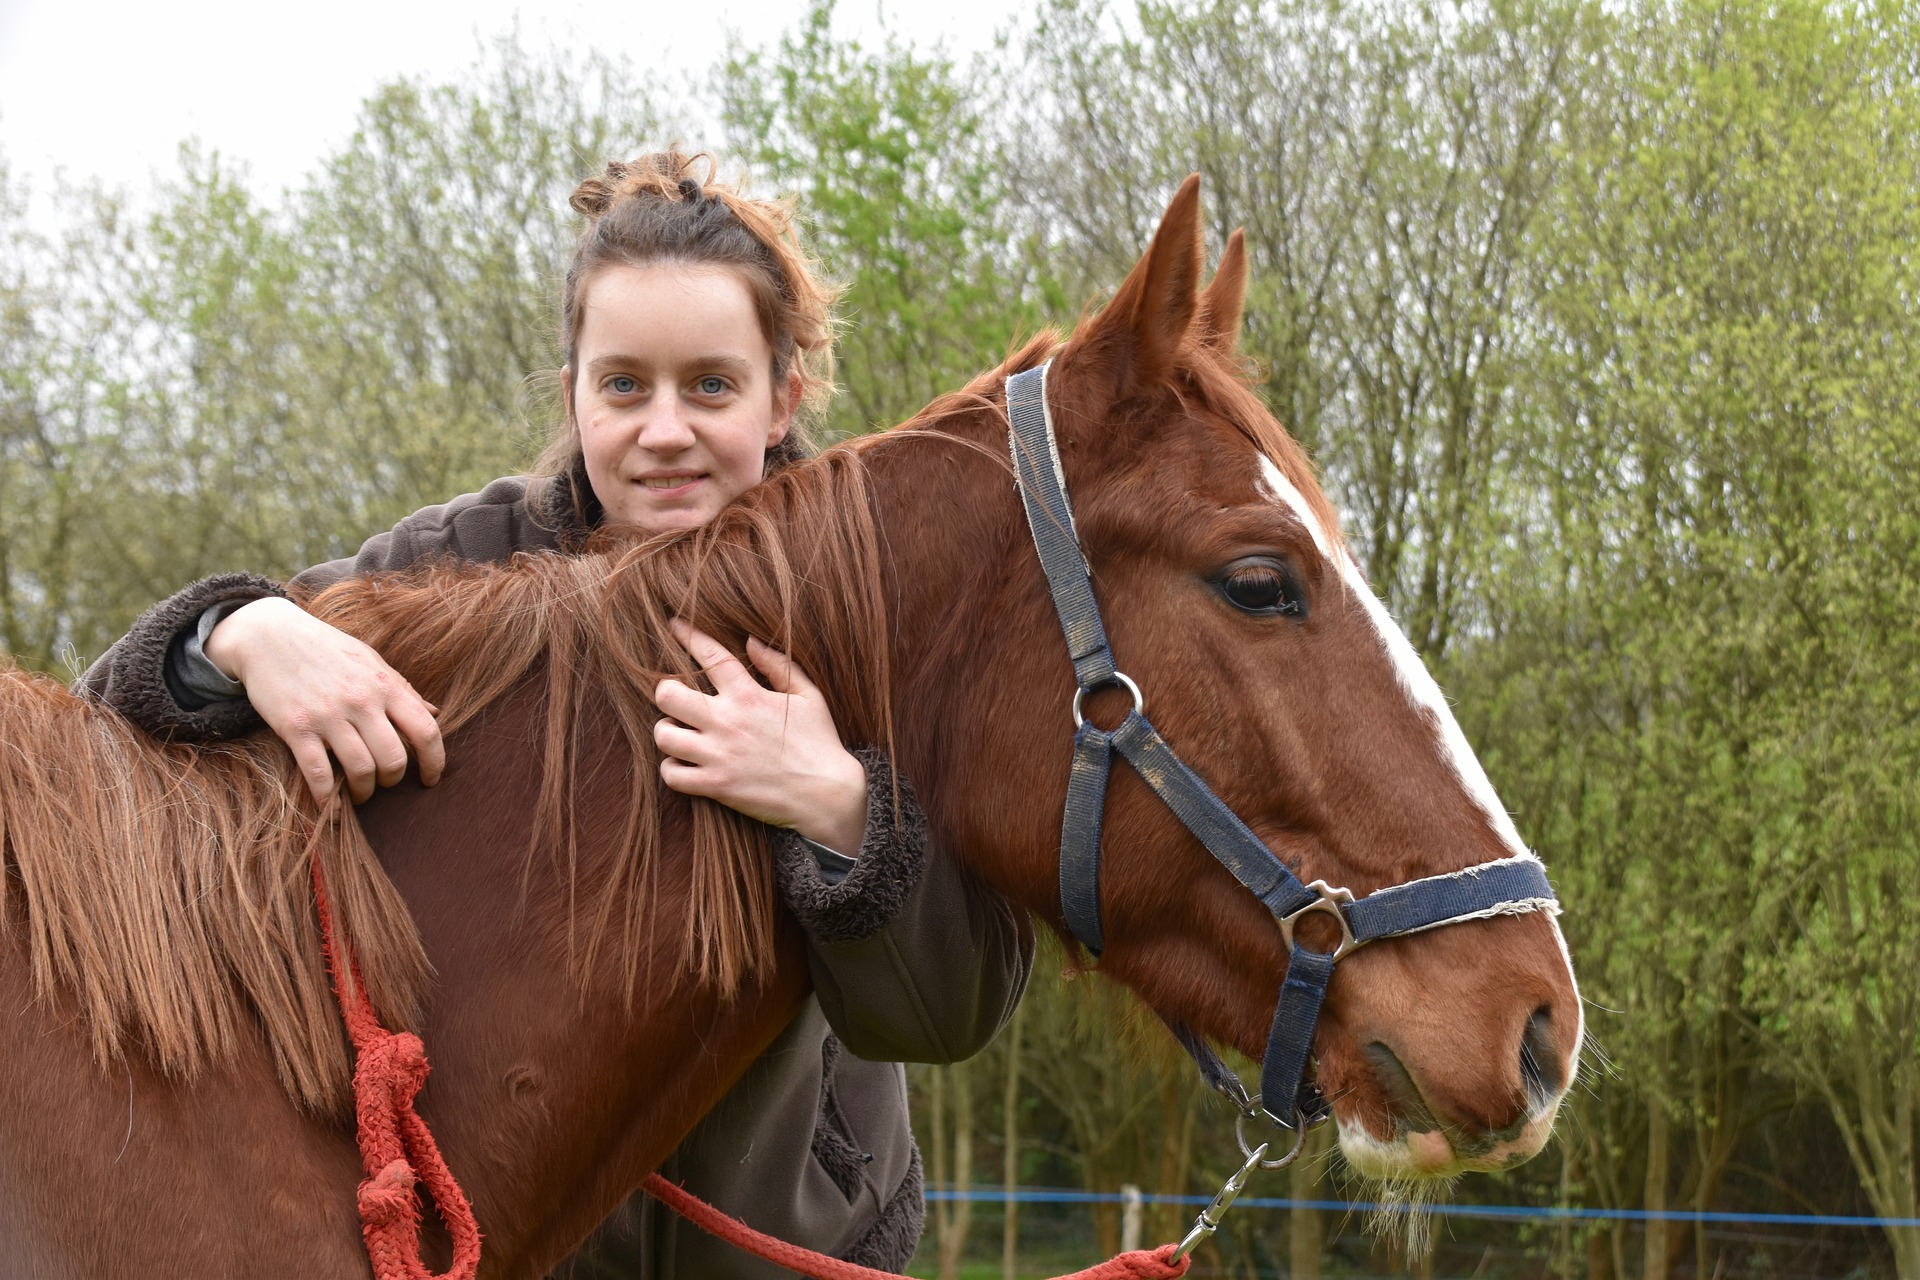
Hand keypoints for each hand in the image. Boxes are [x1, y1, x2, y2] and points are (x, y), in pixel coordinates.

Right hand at [205, 596, 444, 805]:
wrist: (268, 635)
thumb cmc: (326, 649)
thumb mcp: (371, 661)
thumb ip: (403, 689)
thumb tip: (436, 714)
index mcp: (385, 685)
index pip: (426, 731)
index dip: (435, 762)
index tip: (430, 779)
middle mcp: (361, 701)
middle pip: (394, 759)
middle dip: (393, 780)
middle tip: (384, 782)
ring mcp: (328, 715)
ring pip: (361, 770)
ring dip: (364, 791)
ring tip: (359, 793)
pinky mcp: (296, 728)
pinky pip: (318, 773)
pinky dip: (327, 798)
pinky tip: (331, 806)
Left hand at [653, 620, 867, 855]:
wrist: (828, 795)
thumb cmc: (820, 743)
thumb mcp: (809, 696)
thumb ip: (779, 665)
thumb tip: (750, 641)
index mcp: (749, 696)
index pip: (710, 655)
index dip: (688, 634)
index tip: (674, 623)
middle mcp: (728, 722)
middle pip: (667, 694)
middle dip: (665, 691)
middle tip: (675, 698)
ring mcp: (719, 755)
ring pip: (663, 735)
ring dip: (666, 732)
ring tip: (679, 733)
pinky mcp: (716, 786)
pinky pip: (671, 774)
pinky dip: (672, 769)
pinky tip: (684, 764)